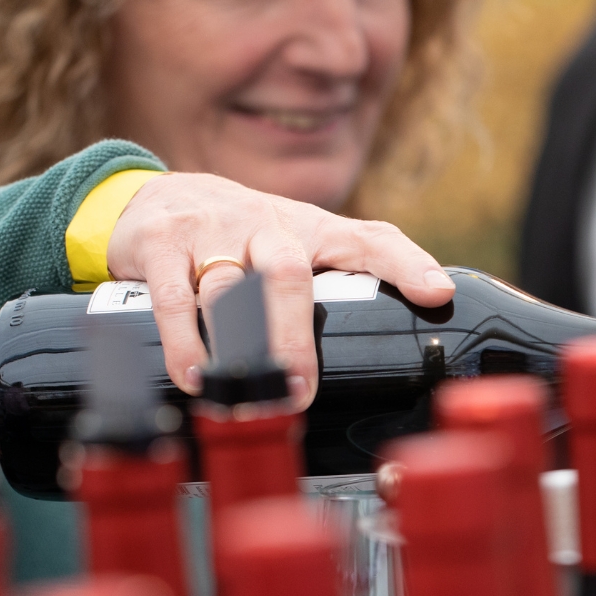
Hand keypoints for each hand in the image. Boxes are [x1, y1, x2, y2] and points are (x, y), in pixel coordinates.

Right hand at [105, 173, 455, 406]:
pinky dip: (182, 341)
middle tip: (300, 391)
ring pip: (228, 288)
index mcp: (313, 231)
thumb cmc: (245, 236)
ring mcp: (212, 231)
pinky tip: (194, 376)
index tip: (437, 294)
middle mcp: (267, 225)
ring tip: (250, 398)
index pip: (370, 239)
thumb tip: (416, 322)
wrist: (158, 197)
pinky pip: (172, 296)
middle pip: (289, 274)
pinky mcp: (161, 243)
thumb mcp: (303, 248)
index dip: (406, 264)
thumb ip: (352, 279)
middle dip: (294, 336)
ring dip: (239, 347)